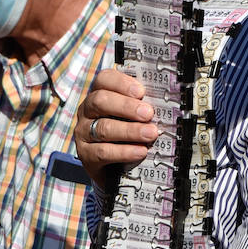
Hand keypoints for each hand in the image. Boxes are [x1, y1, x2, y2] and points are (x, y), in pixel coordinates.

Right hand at [72, 68, 158, 194]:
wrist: (112, 168)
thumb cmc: (124, 135)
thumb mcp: (130, 117)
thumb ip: (141, 107)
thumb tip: (164, 104)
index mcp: (98, 95)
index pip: (104, 80)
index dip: (121, 83)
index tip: (141, 91)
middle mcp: (87, 111)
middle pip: (101, 101)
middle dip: (127, 106)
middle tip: (148, 114)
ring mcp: (83, 133)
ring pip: (103, 128)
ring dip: (130, 130)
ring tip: (150, 134)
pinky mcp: (85, 155)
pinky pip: (103, 152)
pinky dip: (124, 152)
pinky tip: (140, 151)